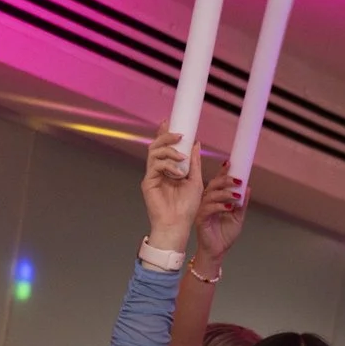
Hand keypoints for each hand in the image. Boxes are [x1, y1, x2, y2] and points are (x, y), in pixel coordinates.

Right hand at [143, 126, 205, 254]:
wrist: (178, 225)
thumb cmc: (187, 208)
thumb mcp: (195, 181)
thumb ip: (194, 163)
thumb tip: (196, 143)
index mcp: (169, 169)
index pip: (164, 146)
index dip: (165, 133)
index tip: (170, 121)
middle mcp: (158, 171)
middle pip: (156, 145)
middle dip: (166, 136)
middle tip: (178, 134)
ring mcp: (152, 176)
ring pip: (154, 152)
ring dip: (169, 151)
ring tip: (182, 158)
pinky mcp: (148, 183)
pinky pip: (155, 165)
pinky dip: (167, 165)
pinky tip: (178, 172)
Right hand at [195, 165, 247, 271]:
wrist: (217, 251)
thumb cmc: (224, 235)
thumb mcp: (238, 217)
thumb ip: (242, 204)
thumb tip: (248, 188)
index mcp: (215, 199)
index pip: (218, 182)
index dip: (223, 171)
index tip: (230, 162)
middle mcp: (207, 201)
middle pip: (213, 184)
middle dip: (225, 180)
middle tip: (237, 180)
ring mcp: (203, 209)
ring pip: (211, 195)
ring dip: (225, 193)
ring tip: (236, 196)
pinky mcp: (200, 219)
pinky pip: (208, 208)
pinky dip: (219, 206)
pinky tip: (229, 207)